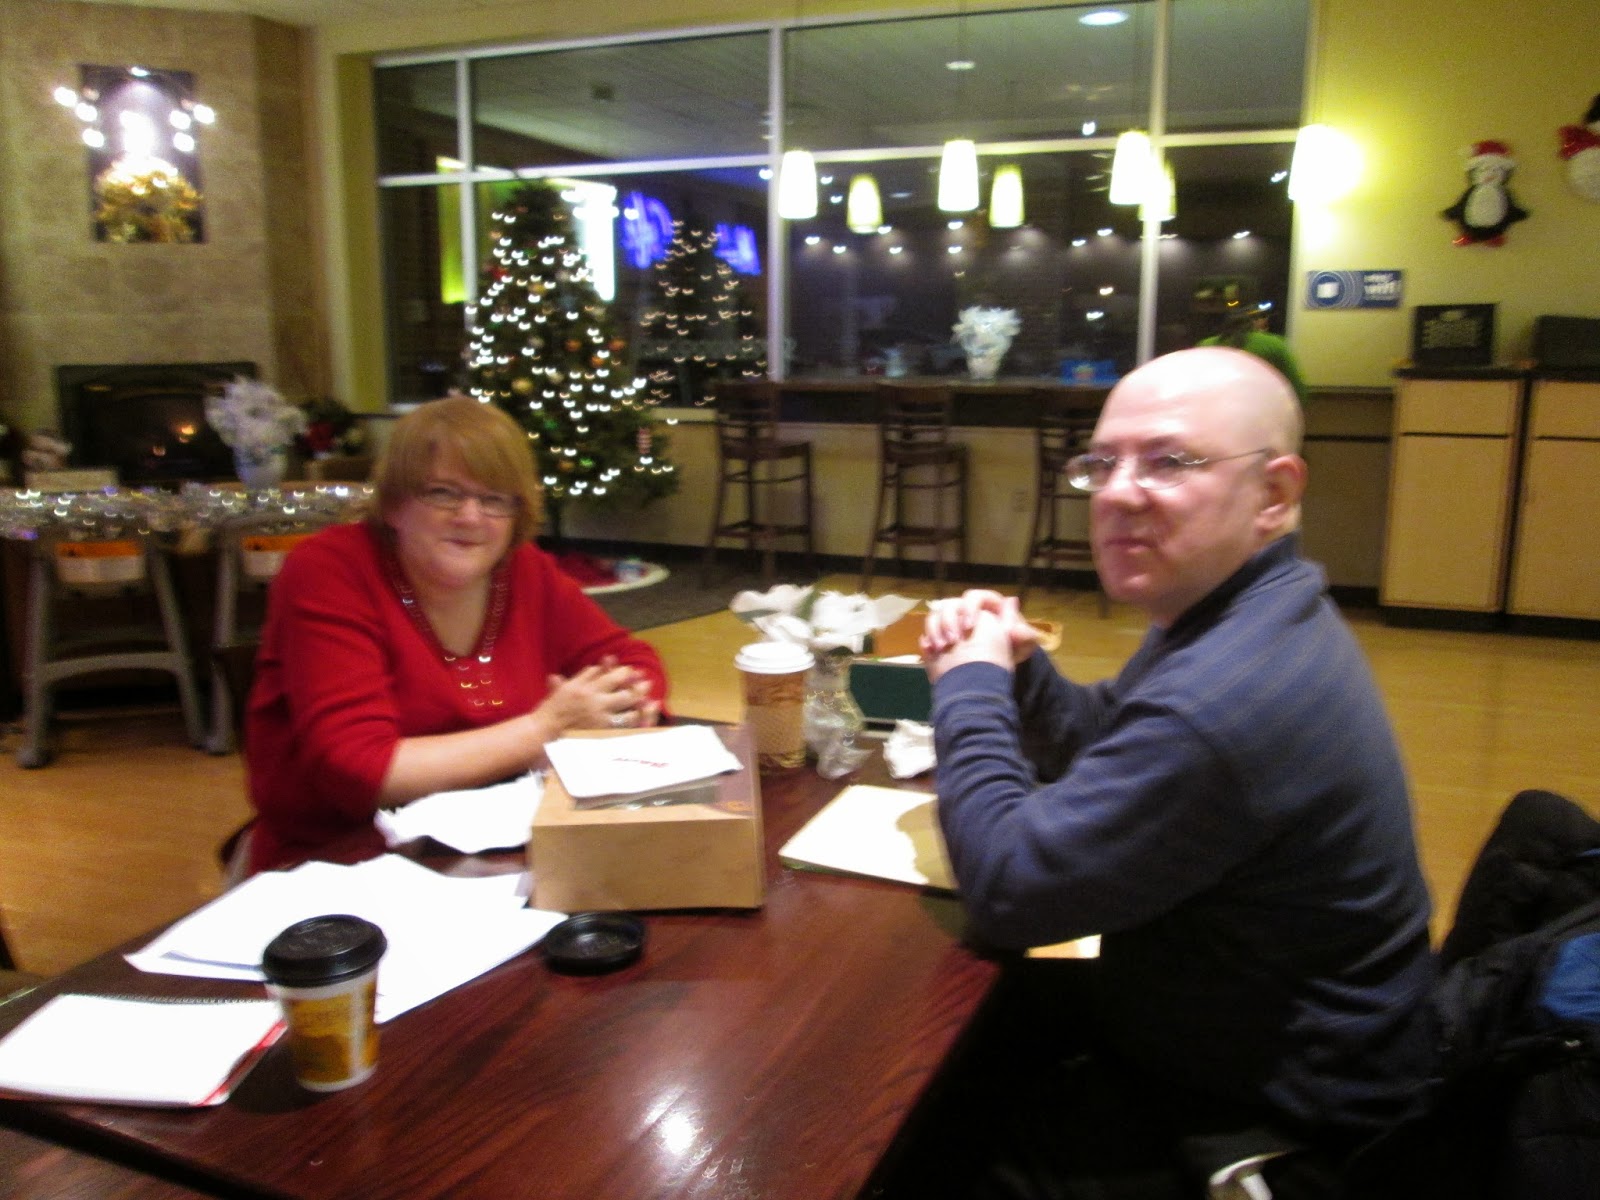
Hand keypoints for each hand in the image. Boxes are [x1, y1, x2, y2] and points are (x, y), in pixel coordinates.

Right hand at [541, 657, 656, 732]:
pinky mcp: (601, 733)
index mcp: (585, 688)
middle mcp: (594, 701)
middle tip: (647, 683)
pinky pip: (623, 727)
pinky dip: (635, 723)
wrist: (543, 732)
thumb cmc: (552, 710)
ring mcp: (599, 718)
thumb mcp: (565, 688)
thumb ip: (584, 676)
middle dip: (638, 687)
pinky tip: (643, 720)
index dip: (625, 673)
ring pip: (626, 709)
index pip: (611, 676)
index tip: (634, 672)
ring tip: (651, 702)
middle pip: (623, 691)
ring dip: (640, 704)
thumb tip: (600, 665)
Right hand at [922, 607, 1015, 682]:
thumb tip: (1012, 602)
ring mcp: (951, 624)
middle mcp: (966, 611)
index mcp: (986, 606)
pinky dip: (927, 642)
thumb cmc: (1012, 650)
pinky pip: (927, 634)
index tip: (969, 626)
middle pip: (950, 604)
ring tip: (941, 648)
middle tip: (953, 641)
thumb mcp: (1023, 643)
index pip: (975, 597)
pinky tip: (932, 653)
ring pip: (935, 617)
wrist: (999, 669)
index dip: (970, 608)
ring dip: (935, 631)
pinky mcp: (941, 638)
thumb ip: (1023, 629)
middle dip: (949, 621)